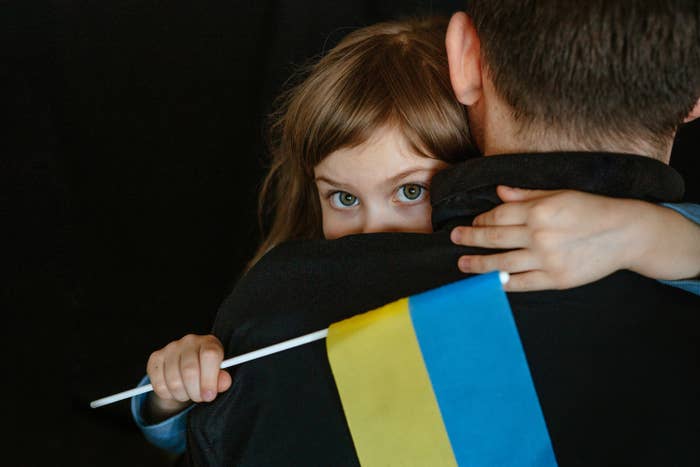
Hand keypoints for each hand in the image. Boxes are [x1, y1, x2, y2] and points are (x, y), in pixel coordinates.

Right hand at [146, 334, 230, 419]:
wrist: (186, 369)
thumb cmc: (206, 372)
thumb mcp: (218, 375)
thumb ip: (222, 380)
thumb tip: (224, 382)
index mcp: (209, 342)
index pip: (209, 356)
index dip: (209, 379)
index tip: (209, 395)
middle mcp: (189, 341)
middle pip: (190, 371)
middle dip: (195, 392)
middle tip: (199, 398)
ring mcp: (171, 348)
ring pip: (174, 381)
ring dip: (182, 395)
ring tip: (188, 393)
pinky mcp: (156, 358)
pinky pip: (159, 384)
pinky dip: (167, 394)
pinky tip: (174, 391)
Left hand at [450, 186, 652, 291]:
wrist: (625, 234)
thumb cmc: (591, 210)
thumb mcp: (559, 194)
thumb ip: (526, 195)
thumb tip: (498, 192)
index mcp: (539, 210)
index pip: (499, 215)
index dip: (482, 219)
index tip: (473, 222)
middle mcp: (540, 234)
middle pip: (494, 238)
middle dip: (470, 238)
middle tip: (454, 239)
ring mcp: (547, 259)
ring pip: (502, 263)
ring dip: (478, 264)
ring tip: (462, 264)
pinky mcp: (556, 279)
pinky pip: (522, 283)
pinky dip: (503, 283)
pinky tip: (488, 282)